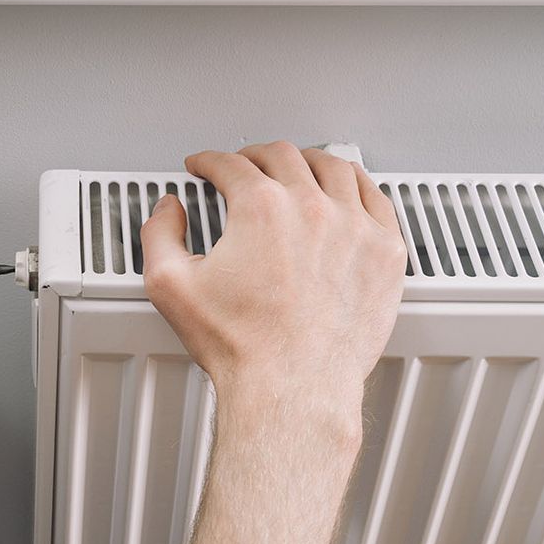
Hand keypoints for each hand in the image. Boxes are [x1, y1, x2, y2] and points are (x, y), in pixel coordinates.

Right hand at [140, 143, 404, 415]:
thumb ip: (159, 235)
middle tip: (244, 165)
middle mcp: (312, 207)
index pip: (230, 164)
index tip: (204, 167)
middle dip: (254, 156)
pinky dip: (357, 186)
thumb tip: (168, 209)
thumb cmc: (243, 346)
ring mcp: (355, 227)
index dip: (209, 161)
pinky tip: (348, 189)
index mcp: (261, 209)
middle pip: (283, 157)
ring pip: (334, 168)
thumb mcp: (171, 288)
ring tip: (298, 166)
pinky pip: (377, 199)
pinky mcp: (384, 252)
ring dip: (308, 161)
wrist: (293, 387)